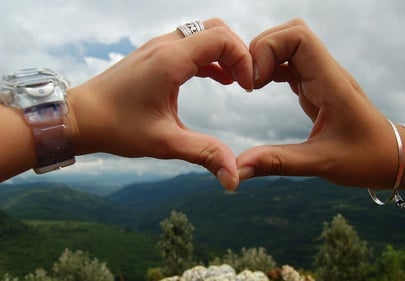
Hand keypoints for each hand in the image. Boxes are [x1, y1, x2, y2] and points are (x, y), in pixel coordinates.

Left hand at [67, 18, 252, 189]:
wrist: (79, 117)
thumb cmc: (116, 127)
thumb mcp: (164, 142)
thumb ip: (204, 154)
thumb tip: (233, 177)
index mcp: (170, 60)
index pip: (221, 38)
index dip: (243, 58)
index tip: (248, 87)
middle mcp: (165, 46)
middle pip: (215, 29)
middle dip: (237, 51)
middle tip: (246, 81)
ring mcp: (158, 48)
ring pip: (203, 34)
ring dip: (224, 53)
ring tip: (236, 82)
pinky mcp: (154, 56)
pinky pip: (190, 46)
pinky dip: (209, 58)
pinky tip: (218, 79)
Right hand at [237, 19, 400, 188]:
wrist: (391, 157)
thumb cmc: (365, 159)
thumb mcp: (320, 163)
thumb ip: (278, 163)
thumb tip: (239, 169)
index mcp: (330, 83)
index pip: (298, 37)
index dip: (268, 49)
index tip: (254, 84)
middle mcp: (326, 72)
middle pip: (290, 33)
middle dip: (261, 50)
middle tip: (248, 83)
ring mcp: (321, 77)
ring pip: (288, 45)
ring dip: (264, 58)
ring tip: (251, 86)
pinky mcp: (316, 85)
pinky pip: (289, 63)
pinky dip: (270, 68)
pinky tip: (260, 87)